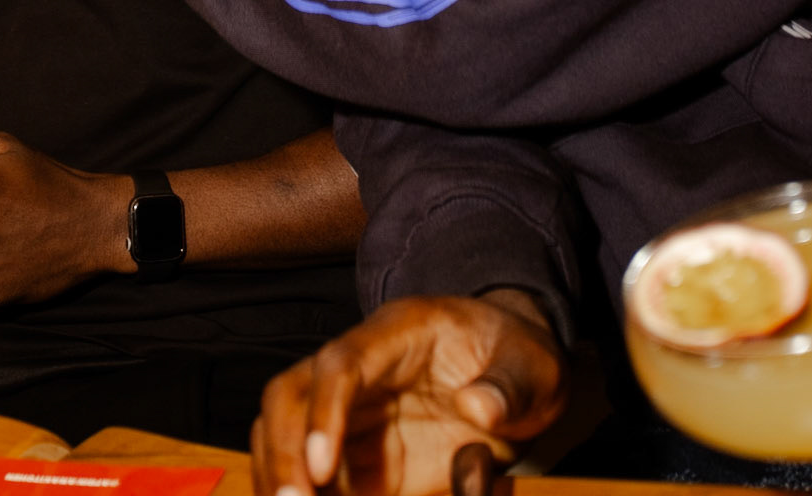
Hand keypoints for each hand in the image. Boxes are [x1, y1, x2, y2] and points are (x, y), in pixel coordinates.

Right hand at [251, 292, 566, 495]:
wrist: (512, 372)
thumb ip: (510, 386)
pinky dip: (299, 492)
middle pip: (292, 393)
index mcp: (399, 333)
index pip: (341, 362)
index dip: (324, 412)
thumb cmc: (517, 359)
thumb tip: (478, 410)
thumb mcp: (533, 366)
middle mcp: (361, 367)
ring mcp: (352, 410)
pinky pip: (309, 471)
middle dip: (282, 451)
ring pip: (284, 430)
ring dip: (278, 476)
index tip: (322, 469)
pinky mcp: (355, 451)